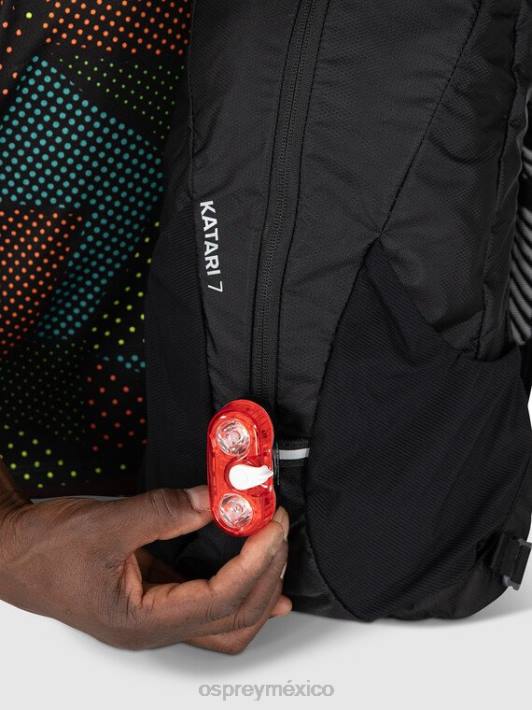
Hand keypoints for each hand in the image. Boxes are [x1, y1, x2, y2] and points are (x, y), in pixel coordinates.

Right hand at [0, 460, 290, 652]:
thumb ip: (163, 512)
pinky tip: (256, 567)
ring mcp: (157, 615)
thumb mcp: (106, 524)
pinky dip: (241, 584)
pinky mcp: (156, 595)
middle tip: (277, 530)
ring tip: (275, 550)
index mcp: (143, 621)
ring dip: (260, 587)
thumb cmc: (46, 550)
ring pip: (227, 621)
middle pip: (235, 620)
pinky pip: (211, 601)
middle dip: (266, 576)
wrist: (12, 553)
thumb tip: (213, 499)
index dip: (255, 562)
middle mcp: (155, 627)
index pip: (220, 600)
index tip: (270, 524)